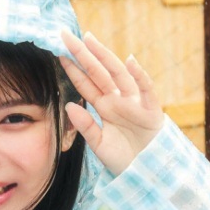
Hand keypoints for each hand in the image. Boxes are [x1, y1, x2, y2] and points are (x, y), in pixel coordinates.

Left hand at [59, 29, 163, 176]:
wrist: (146, 173)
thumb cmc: (123, 158)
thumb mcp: (99, 145)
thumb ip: (85, 126)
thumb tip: (69, 106)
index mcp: (104, 106)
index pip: (86, 83)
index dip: (73, 68)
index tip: (59, 51)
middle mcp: (118, 99)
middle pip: (98, 72)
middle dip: (83, 54)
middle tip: (67, 35)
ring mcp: (134, 102)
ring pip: (118, 74)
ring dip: (105, 57)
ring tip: (90, 40)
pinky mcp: (151, 110)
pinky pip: (146, 89)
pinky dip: (139, 75)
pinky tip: (130, 61)